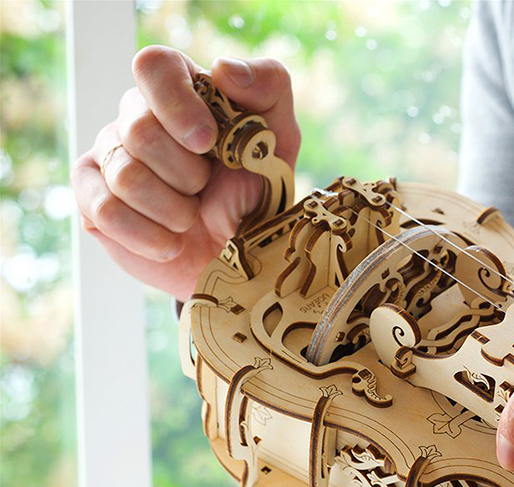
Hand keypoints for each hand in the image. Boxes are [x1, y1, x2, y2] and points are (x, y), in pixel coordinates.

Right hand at [70, 46, 299, 301]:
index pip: (154, 66)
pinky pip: (103, 210)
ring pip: (124, 175)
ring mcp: (109, 155)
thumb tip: (224, 68)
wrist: (241, 251)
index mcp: (181, 89)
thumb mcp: (280, 133)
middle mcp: (136, 114)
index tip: (206, 142)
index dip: (177, 104)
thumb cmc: (257, 186)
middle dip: (186, 173)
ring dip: (173, 209)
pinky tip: (170, 243)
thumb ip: (268, 85)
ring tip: (191, 217)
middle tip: (206, 187)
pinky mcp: (91, 198)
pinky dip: (147, 235)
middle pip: (139, 129)